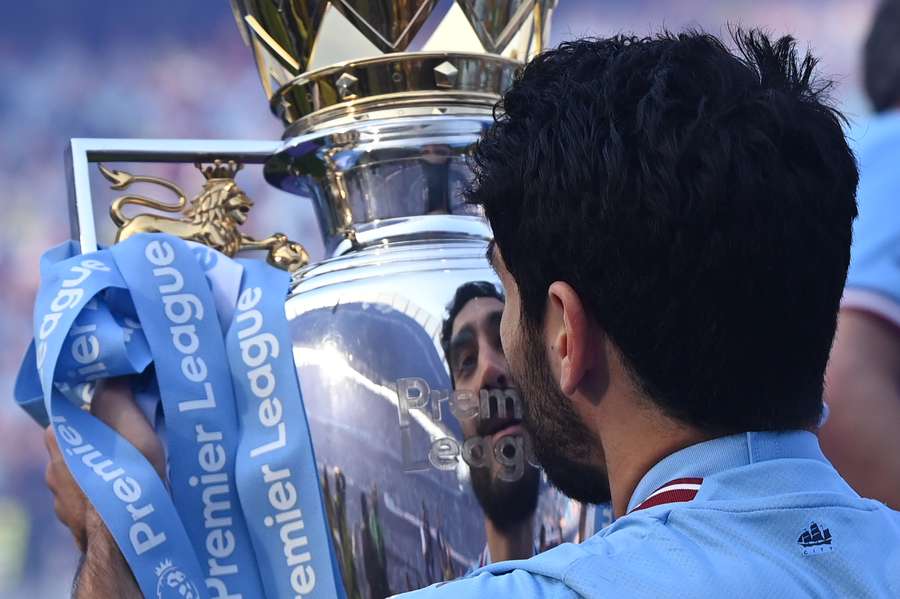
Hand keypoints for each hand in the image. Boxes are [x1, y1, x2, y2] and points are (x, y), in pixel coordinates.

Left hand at [44, 377, 165, 548]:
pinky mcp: (73, 526)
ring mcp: (61, 501)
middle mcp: (52, 469)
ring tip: (136, 476)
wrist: (125, 538)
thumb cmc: (128, 473)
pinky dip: (105, 499)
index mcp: (59, 439)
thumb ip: (116, 394)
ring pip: (84, 477)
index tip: (123, 416)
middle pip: (80, 445)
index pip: (75, 415)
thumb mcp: (129, 421)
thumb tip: (113, 373)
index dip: (99, 412)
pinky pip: (90, 504)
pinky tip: (128, 500)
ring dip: (105, 474)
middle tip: (133, 445)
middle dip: (102, 444)